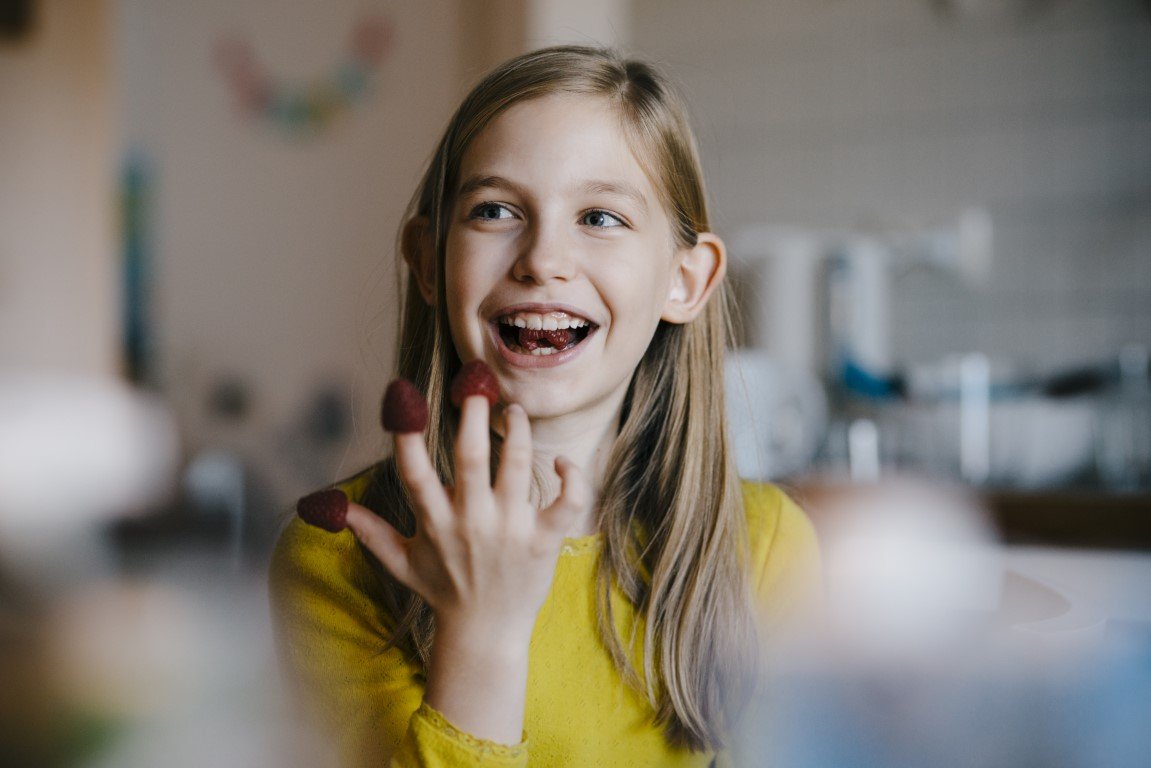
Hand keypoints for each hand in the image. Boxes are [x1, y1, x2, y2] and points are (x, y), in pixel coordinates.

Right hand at [345, 397, 588, 640]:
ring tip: (514, 411)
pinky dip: (569, 478)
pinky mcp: (543, 541)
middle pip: (470, 459)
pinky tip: (562, 462)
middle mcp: (471, 522)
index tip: (402, 396)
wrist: (485, 634)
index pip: (414, 473)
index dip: (406, 435)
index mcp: (435, 523)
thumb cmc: (443, 591)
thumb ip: (369, 529)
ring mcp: (510, 531)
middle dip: (473, 417)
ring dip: (518, 433)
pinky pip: (565, 503)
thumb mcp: (401, 562)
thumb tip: (329, 506)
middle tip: (476, 384)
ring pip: (518, 469)